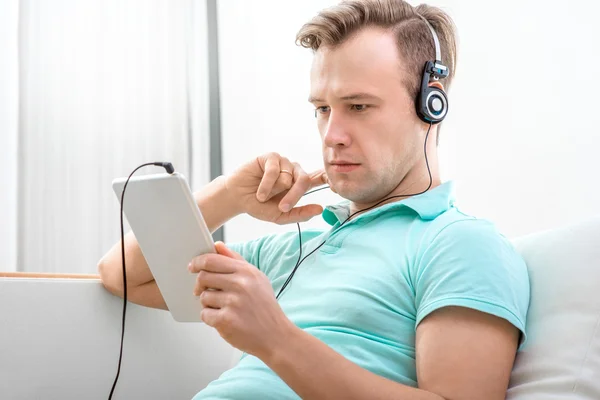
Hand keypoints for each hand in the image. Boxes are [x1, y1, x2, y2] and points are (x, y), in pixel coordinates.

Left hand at [188, 242, 293, 358]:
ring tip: (223, 308)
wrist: (275, 335)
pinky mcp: (226, 320)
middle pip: (203, 277)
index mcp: (246, 271)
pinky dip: (211, 318)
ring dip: (208, 304)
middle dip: (201, 285)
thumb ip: (235, 259)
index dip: (198, 262)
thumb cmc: (265, 307)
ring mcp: (233, 302)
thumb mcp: (256, 278)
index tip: (192, 266)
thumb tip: (217, 246)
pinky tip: (224, 319)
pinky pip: (205, 314)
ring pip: (203, 297)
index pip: (212, 260)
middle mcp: (240, 285)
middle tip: (205, 291)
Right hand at [225, 152, 327, 224]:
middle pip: (304, 180)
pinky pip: (274, 171)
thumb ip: (300, 214)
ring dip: (274, 191)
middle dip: (293, 196)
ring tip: (263, 196)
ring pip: (288, 177)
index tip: (338, 181)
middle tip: (281, 208)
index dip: (330, 177)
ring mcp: (283, 162)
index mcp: (300, 184)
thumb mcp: (281, 216)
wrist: (238, 199)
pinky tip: (259, 192)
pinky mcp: (270, 157)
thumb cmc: (260, 205)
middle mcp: (294, 171)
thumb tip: (320, 209)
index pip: (320, 178)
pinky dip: (266, 185)